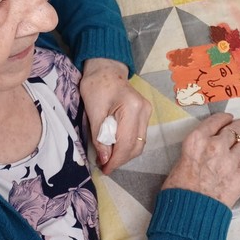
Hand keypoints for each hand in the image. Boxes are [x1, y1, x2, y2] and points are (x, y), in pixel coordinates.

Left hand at [80, 58, 151, 173]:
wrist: (105, 69)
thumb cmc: (96, 85)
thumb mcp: (93, 111)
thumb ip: (100, 136)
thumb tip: (105, 160)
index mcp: (132, 107)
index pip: (127, 143)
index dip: (116, 160)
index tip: (104, 169)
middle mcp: (144, 111)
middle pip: (137, 146)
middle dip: (120, 160)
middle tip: (103, 166)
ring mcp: (147, 112)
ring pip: (139, 143)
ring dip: (124, 154)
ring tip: (107, 158)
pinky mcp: (144, 114)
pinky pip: (138, 136)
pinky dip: (126, 145)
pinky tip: (114, 147)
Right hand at [162, 113, 239, 207]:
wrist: (187, 211)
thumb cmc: (177, 188)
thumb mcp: (180, 160)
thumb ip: (196, 151)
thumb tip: (205, 150)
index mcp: (197, 139)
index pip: (215, 121)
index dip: (224, 118)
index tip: (229, 118)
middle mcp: (215, 145)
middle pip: (233, 130)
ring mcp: (230, 161)